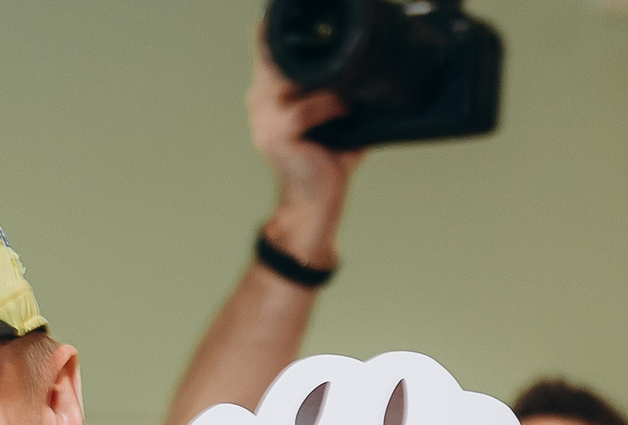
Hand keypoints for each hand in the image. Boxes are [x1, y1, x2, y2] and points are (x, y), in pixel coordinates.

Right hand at [247, 27, 362, 268]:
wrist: (315, 202)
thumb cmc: (326, 160)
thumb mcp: (330, 117)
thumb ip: (334, 88)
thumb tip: (367, 58)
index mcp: (268, 96)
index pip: (268, 52)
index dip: (277, 33)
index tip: (294, 19)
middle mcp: (259, 104)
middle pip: (275, 58)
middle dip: (305, 48)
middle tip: (333, 57)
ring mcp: (264, 121)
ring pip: (290, 79)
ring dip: (325, 81)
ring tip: (346, 94)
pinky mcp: (277, 136)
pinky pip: (305, 109)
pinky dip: (329, 106)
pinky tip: (345, 110)